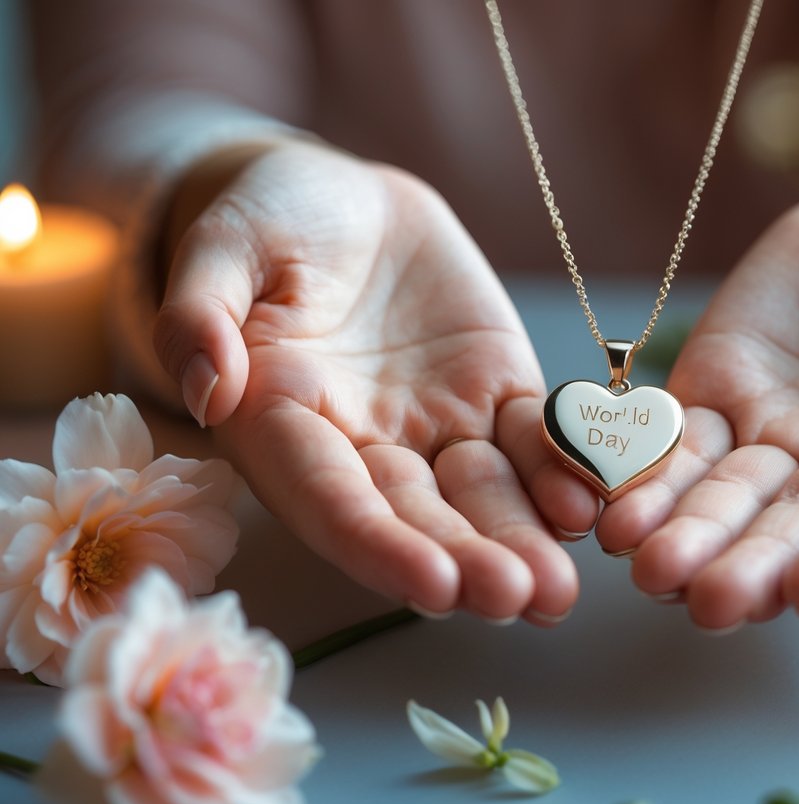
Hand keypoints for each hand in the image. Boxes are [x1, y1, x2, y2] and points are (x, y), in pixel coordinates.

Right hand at [153, 143, 598, 622]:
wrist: (348, 200)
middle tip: (518, 597)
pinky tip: (586, 505)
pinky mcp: (498, 395)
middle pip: (417, 516)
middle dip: (466, 562)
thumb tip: (204, 386)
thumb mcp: (225, 245)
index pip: (330, 498)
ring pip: (483, 495)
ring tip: (558, 590)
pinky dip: (561, 471)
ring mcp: (438, 425)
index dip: (379, 544)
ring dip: (521, 541)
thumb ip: (201, 312)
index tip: (432, 585)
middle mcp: (365, 445)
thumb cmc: (271, 218)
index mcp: (286, 424)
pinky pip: (534, 440)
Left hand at [595, 183, 798, 628]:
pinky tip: (610, 505)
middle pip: (798, 528)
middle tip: (708, 598)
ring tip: (646, 564)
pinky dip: (643, 473)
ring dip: (686, 534)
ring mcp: (775, 439)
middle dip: (753, 564)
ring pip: (727, 498)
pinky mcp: (714, 399)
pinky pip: (674, 444)